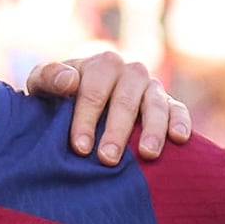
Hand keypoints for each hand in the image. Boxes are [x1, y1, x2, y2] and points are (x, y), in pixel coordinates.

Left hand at [19, 49, 192, 166]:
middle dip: (117, 131)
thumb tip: (70, 81)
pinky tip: (179, 139)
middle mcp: (130, 72)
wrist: (76, 101)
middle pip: (126, 101)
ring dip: (153, 129)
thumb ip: (49, 78)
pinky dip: (181, 122)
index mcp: (102, 64)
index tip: (80, 148)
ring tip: (147, 154)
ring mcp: (151, 87)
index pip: (94, 91)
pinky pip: (178, 110)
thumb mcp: (43, 85)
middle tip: (107, 159)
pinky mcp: (168, 103)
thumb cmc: (57, 95)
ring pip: (156, 105)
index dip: (86, 119)